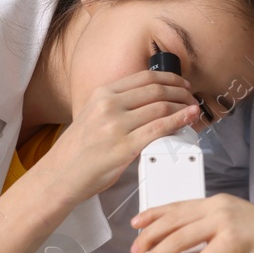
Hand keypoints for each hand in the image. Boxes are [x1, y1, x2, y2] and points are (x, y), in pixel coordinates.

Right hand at [30, 69, 198, 204]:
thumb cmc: (78, 150)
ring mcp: (116, 126)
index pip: (144, 77)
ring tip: (193, 111)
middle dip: (180, 92)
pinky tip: (189, 119)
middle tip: (192, 98)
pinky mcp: (124, 147)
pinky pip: (159, 129)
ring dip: (183, 107)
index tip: (181, 83)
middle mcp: (108, 105)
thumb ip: (116, 105)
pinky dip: (179, 121)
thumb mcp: (92, 115)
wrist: (60, 175)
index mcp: (101, 94)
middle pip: (156, 90)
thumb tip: (150, 102)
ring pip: (161, 107)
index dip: (169, 78)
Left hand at [130, 194, 253, 252]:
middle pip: (172, 221)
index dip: (153, 215)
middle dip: (149, 237)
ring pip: (180, 238)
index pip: (177, 206)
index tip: (137, 224)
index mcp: (217, 203)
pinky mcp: (233, 240)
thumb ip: (210, 244)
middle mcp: (218, 208)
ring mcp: (225, 222)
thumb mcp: (233, 236)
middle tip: (135, 252)